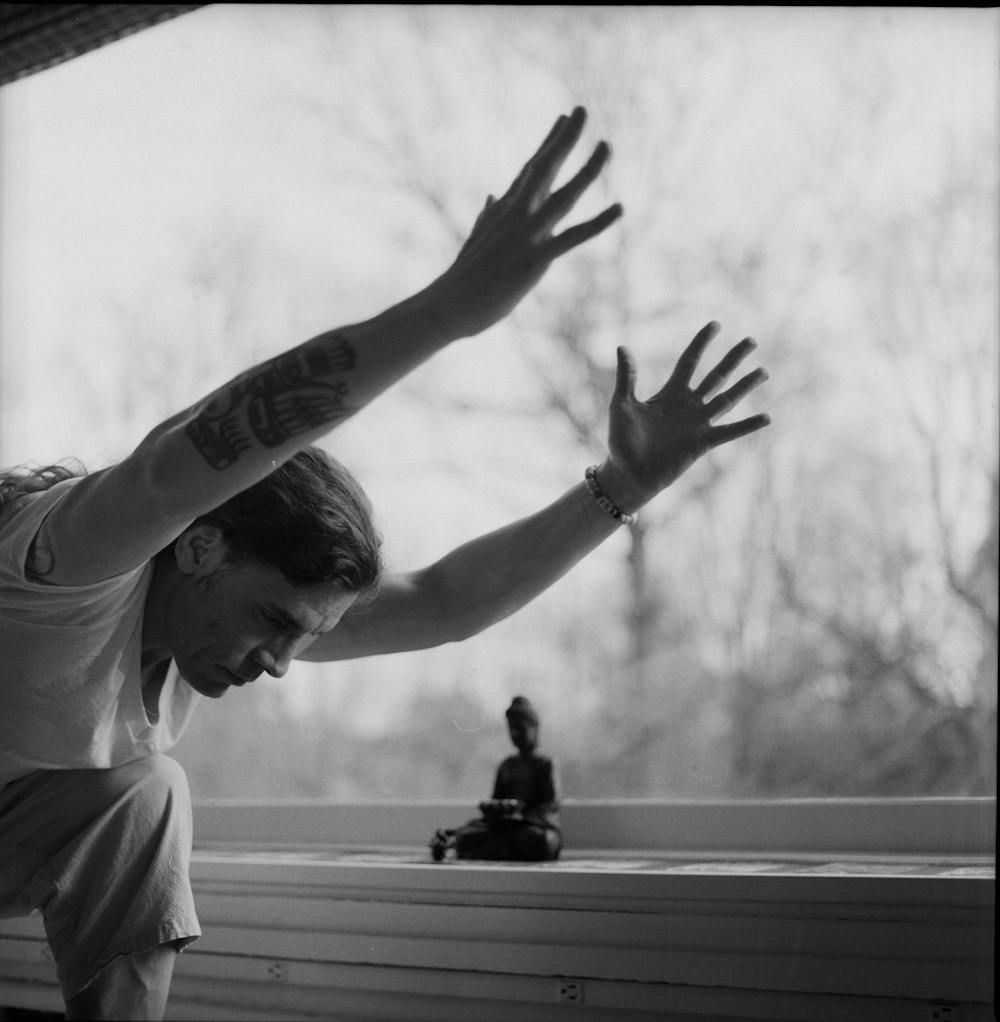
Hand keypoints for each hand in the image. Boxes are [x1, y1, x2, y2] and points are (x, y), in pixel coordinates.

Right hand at [428, 107, 621, 338]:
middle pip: (544, 168)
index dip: (549, 142)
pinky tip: (619, 208)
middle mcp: (516, 216)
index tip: (563, 118)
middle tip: (581, 110)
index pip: (530, 169)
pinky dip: (597, 224)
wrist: (448, 305)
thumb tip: (492, 197)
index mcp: (505, 212)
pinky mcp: (533, 260)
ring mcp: (525, 236)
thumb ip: (488, 216)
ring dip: (587, 171)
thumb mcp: (476, 240)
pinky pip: (571, 238)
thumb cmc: (463, 279)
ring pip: (562, 196)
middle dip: (564, 138)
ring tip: (606, 146)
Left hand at [599, 322, 770, 509]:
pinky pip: (729, 432)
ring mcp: (698, 424)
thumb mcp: (622, 404)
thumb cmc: (622, 440)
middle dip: (733, 358)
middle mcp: (688, 405)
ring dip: (746, 385)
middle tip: (752, 340)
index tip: (715, 324)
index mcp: (670, 393)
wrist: (628, 473)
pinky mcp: (703, 443)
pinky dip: (747, 425)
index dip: (702, 342)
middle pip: (716, 376)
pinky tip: (766, 417)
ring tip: (764, 371)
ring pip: (728, 399)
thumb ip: (627, 377)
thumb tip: (622, 346)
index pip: (690, 361)